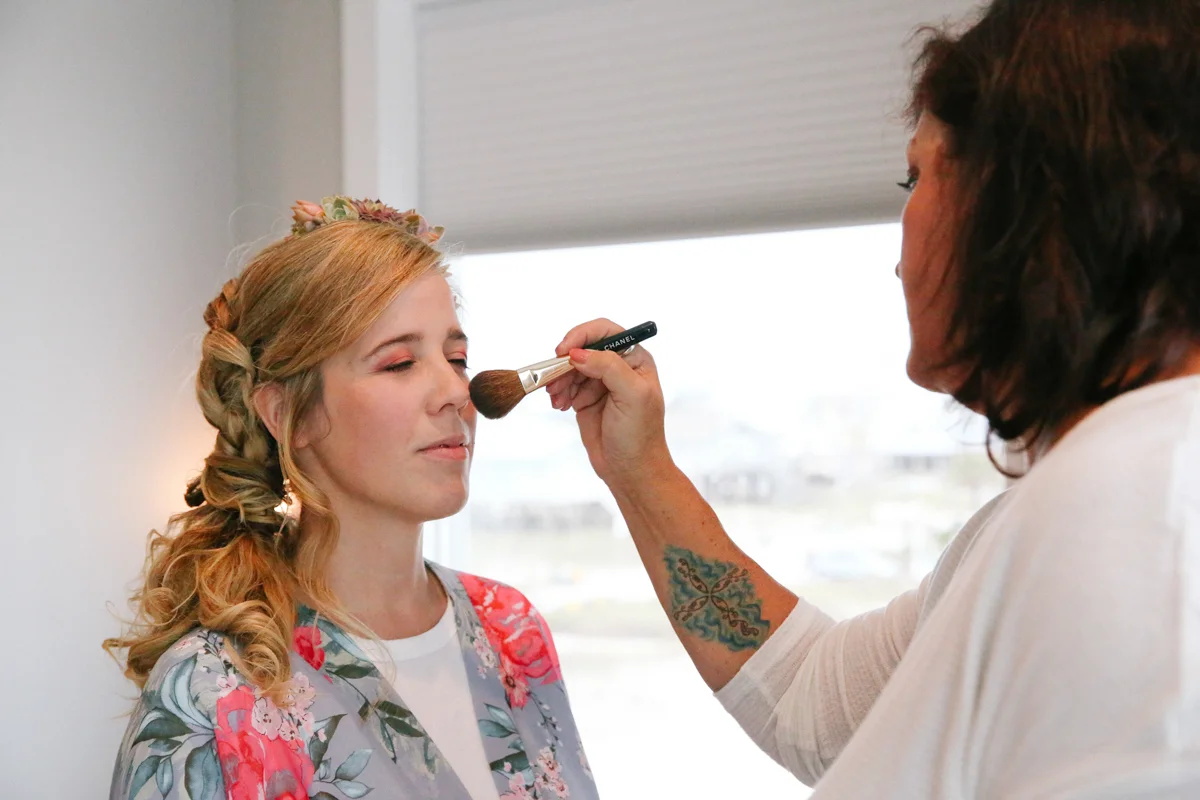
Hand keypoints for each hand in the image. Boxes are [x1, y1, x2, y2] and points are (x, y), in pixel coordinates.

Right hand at [546, 318, 671, 485]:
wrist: (631, 471)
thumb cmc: (640, 435)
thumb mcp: (632, 396)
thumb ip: (608, 367)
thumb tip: (578, 353)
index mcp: (635, 360)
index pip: (605, 332)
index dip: (582, 336)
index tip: (565, 351)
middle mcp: (617, 367)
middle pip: (582, 348)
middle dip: (566, 362)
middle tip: (554, 380)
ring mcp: (599, 383)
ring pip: (570, 367)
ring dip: (559, 379)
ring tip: (558, 399)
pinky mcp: (585, 398)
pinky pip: (564, 385)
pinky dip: (558, 392)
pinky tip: (561, 405)